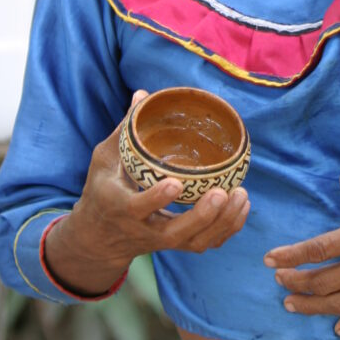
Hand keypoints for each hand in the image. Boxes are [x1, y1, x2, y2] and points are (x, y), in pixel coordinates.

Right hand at [44, 91, 250, 295]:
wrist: (98, 237)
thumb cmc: (102, 190)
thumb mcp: (104, 160)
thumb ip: (124, 131)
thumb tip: (143, 95)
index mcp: (120, 207)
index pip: (138, 207)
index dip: (157, 198)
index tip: (176, 183)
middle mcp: (143, 229)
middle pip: (174, 234)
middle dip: (201, 216)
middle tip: (221, 192)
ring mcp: (162, 241)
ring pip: (195, 242)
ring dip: (222, 222)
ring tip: (241, 195)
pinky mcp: (176, 244)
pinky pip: (206, 244)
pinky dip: (227, 229)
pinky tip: (241, 206)